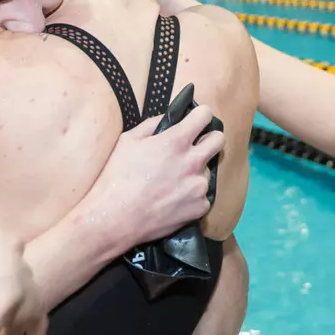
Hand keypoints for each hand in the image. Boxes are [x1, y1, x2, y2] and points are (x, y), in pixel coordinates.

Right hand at [83, 109, 224, 251]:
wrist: (115, 218)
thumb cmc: (117, 177)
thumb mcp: (128, 141)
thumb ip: (152, 124)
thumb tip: (168, 118)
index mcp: (176, 141)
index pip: (205, 116)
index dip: (200, 116)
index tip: (195, 120)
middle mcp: (193, 162)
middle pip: (219, 140)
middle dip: (208, 139)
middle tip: (194, 146)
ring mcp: (199, 186)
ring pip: (208, 170)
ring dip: (195, 171)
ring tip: (173, 182)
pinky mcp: (200, 207)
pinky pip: (203, 195)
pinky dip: (192, 196)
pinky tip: (173, 199)